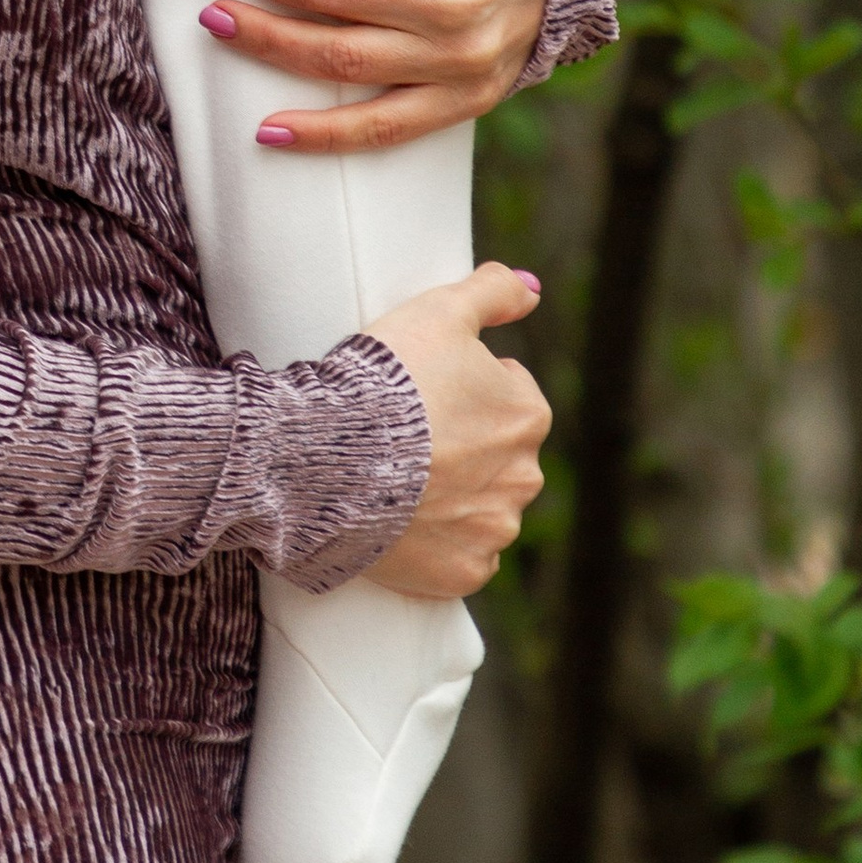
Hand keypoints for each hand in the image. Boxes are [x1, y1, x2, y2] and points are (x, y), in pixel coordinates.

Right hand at [362, 263, 548, 597]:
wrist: (329, 459)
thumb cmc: (386, 380)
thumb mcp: (437, 310)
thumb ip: (492, 290)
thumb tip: (531, 289)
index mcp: (528, 415)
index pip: (509, 394)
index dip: (461, 388)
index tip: (423, 391)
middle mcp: (525, 477)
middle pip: (496, 455)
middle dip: (462, 446)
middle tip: (406, 435)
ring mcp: (493, 530)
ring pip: (480, 508)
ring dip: (450, 497)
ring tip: (396, 478)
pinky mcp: (462, 572)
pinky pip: (459, 558)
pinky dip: (437, 545)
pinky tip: (401, 523)